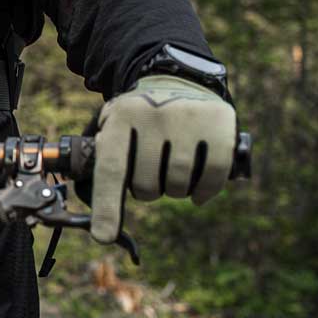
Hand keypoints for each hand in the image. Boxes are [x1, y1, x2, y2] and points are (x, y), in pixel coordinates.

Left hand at [89, 75, 236, 243]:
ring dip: (174, 192)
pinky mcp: (219, 126)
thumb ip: (103, 161)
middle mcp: (153, 115)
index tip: (102, 237)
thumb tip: (98, 217)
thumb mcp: (113, 125)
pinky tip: (197, 192)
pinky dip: (204, 192)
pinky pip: (212, 177)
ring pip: (178, 184)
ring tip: (171, 175)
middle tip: (150, 177)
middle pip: (147, 184)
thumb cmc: (139, 117)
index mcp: (121, 116)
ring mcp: (187, 119)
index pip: (111, 169)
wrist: (177, 80)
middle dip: (147, 191)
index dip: (107, 207)